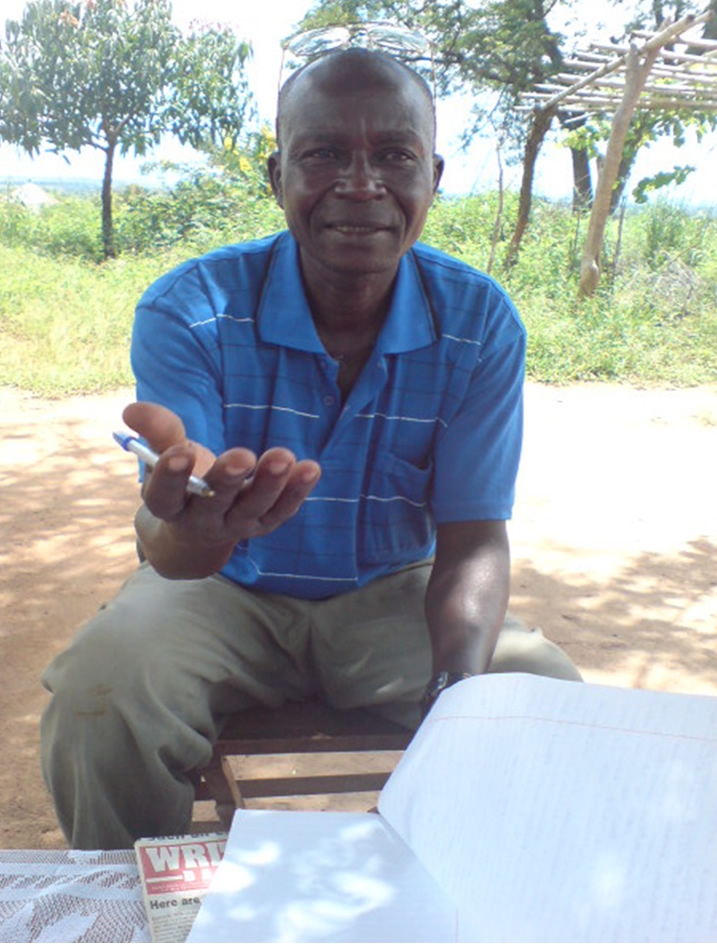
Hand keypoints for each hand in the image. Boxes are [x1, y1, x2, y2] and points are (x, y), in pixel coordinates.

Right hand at [122, 402, 321, 563]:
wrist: (200, 524)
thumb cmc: (183, 478)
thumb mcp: (167, 454)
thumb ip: (158, 432)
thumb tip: (133, 410)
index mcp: (168, 505)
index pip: (164, 495)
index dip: (171, 475)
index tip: (181, 451)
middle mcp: (201, 520)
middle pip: (214, 502)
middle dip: (228, 479)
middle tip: (242, 456)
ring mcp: (235, 525)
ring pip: (253, 508)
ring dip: (270, 484)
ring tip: (284, 456)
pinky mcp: (264, 524)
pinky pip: (281, 511)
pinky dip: (296, 492)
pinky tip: (311, 468)